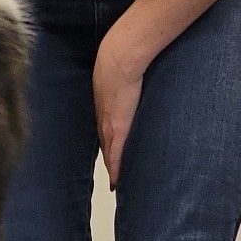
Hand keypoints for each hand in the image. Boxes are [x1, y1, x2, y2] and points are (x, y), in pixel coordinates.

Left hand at [92, 24, 147, 190]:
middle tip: (112, 175)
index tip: (110, 154)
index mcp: (105, 105)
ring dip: (112, 167)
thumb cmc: (122, 57)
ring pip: (109, 153)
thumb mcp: (121, 69)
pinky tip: (115, 183)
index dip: (108, 143)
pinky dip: (115, 170)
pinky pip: (115, 156)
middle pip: (106, 145)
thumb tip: (137, 70)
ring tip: (116, 182)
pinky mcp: (117, 129)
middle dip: (108, 159)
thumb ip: (128, 75)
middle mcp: (103, 118)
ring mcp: (109, 125)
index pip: (106, 130)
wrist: (119, 58)